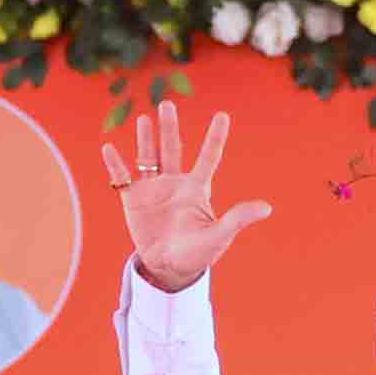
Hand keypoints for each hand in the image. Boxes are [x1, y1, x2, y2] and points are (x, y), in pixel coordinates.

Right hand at [97, 101, 271, 293]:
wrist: (169, 269)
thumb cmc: (197, 253)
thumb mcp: (219, 236)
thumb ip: (238, 219)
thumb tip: (266, 208)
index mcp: (196, 188)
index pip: (209, 157)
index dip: (215, 137)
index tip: (223, 115)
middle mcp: (174, 183)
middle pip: (172, 149)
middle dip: (169, 128)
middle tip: (167, 105)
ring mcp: (152, 189)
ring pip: (148, 158)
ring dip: (145, 139)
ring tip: (143, 119)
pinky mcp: (132, 200)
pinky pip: (121, 179)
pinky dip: (115, 164)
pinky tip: (109, 148)